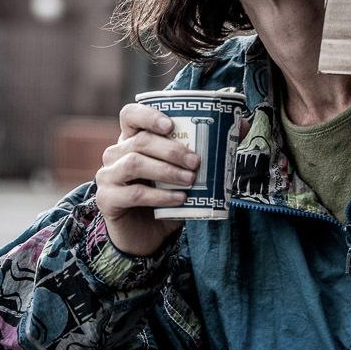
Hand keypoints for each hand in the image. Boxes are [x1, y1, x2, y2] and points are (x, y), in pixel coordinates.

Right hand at [94, 103, 198, 256]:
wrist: (148, 235)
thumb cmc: (168, 196)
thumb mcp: (187, 172)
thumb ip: (210, 149)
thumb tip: (243, 125)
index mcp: (132, 139)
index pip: (130, 115)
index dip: (148, 115)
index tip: (171, 125)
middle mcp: (116, 154)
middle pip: (140, 141)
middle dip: (171, 149)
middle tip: (196, 161)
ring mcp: (108, 176)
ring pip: (135, 163)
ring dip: (166, 170)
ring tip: (190, 179)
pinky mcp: (107, 199)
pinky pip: (134, 192)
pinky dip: (160, 195)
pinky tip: (180, 198)